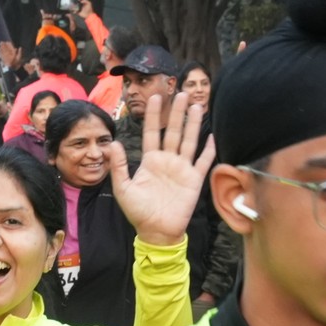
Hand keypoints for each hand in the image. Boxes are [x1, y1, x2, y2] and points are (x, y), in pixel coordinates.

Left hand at [112, 87, 214, 241]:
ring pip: (188, 141)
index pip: (153, 132)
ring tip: (195, 105)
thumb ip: (118, 166)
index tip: (156, 98)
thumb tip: (113, 143)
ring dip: (192, 124)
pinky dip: (209, 149)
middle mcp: (167, 161)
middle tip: (180, 92)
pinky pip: (203, 161)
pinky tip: (212, 135)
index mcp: (150, 160)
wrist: (156, 232)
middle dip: (176, 113)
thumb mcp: (123, 188)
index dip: (154, 116)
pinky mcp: (194, 180)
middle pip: (173, 131)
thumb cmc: (138, 212)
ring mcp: (182, 169)